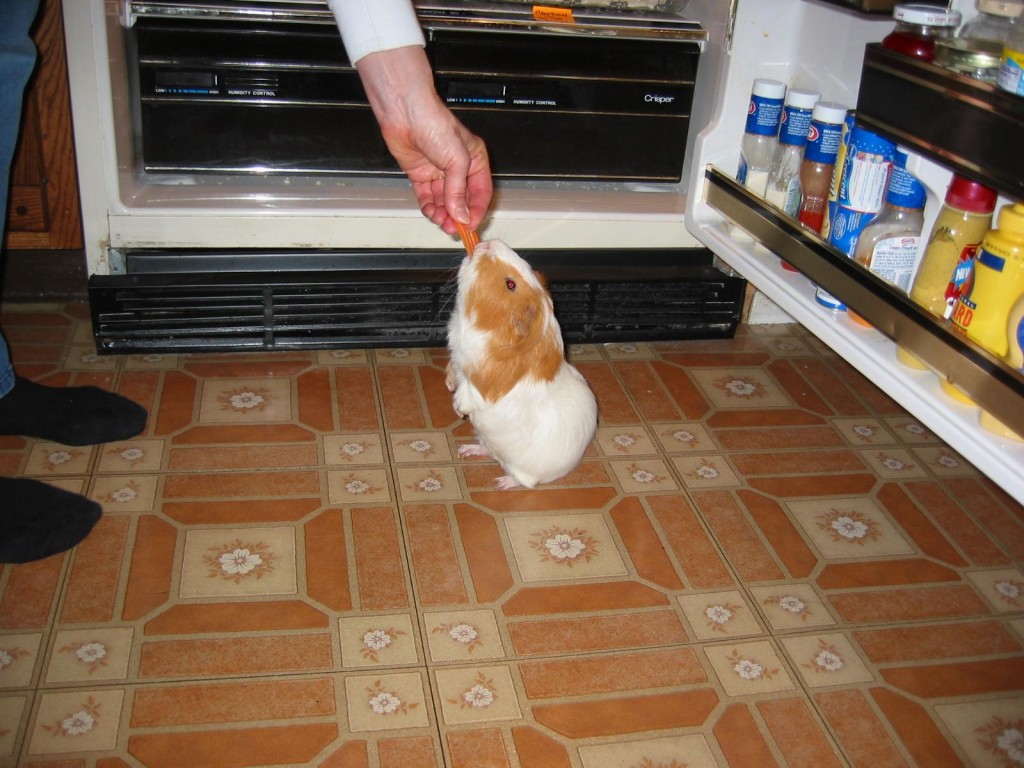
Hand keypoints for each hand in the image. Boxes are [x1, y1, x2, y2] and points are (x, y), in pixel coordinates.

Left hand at [356, 45, 491, 232]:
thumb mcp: (456, 160)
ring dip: (442, 214)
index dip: (476, 211)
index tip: (470, 226)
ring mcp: (438, 172)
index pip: (481, 193)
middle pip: (461, 200)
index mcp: (475, 161)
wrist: (405, 113)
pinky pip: (427, 197)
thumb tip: (460, 215)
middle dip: (457, 215)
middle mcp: (458, 168)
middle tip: (452, 228)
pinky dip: (429, 207)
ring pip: (443, 202)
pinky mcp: (420, 175)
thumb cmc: (434, 124)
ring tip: (439, 220)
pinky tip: (430, 211)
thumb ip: (458, 191)